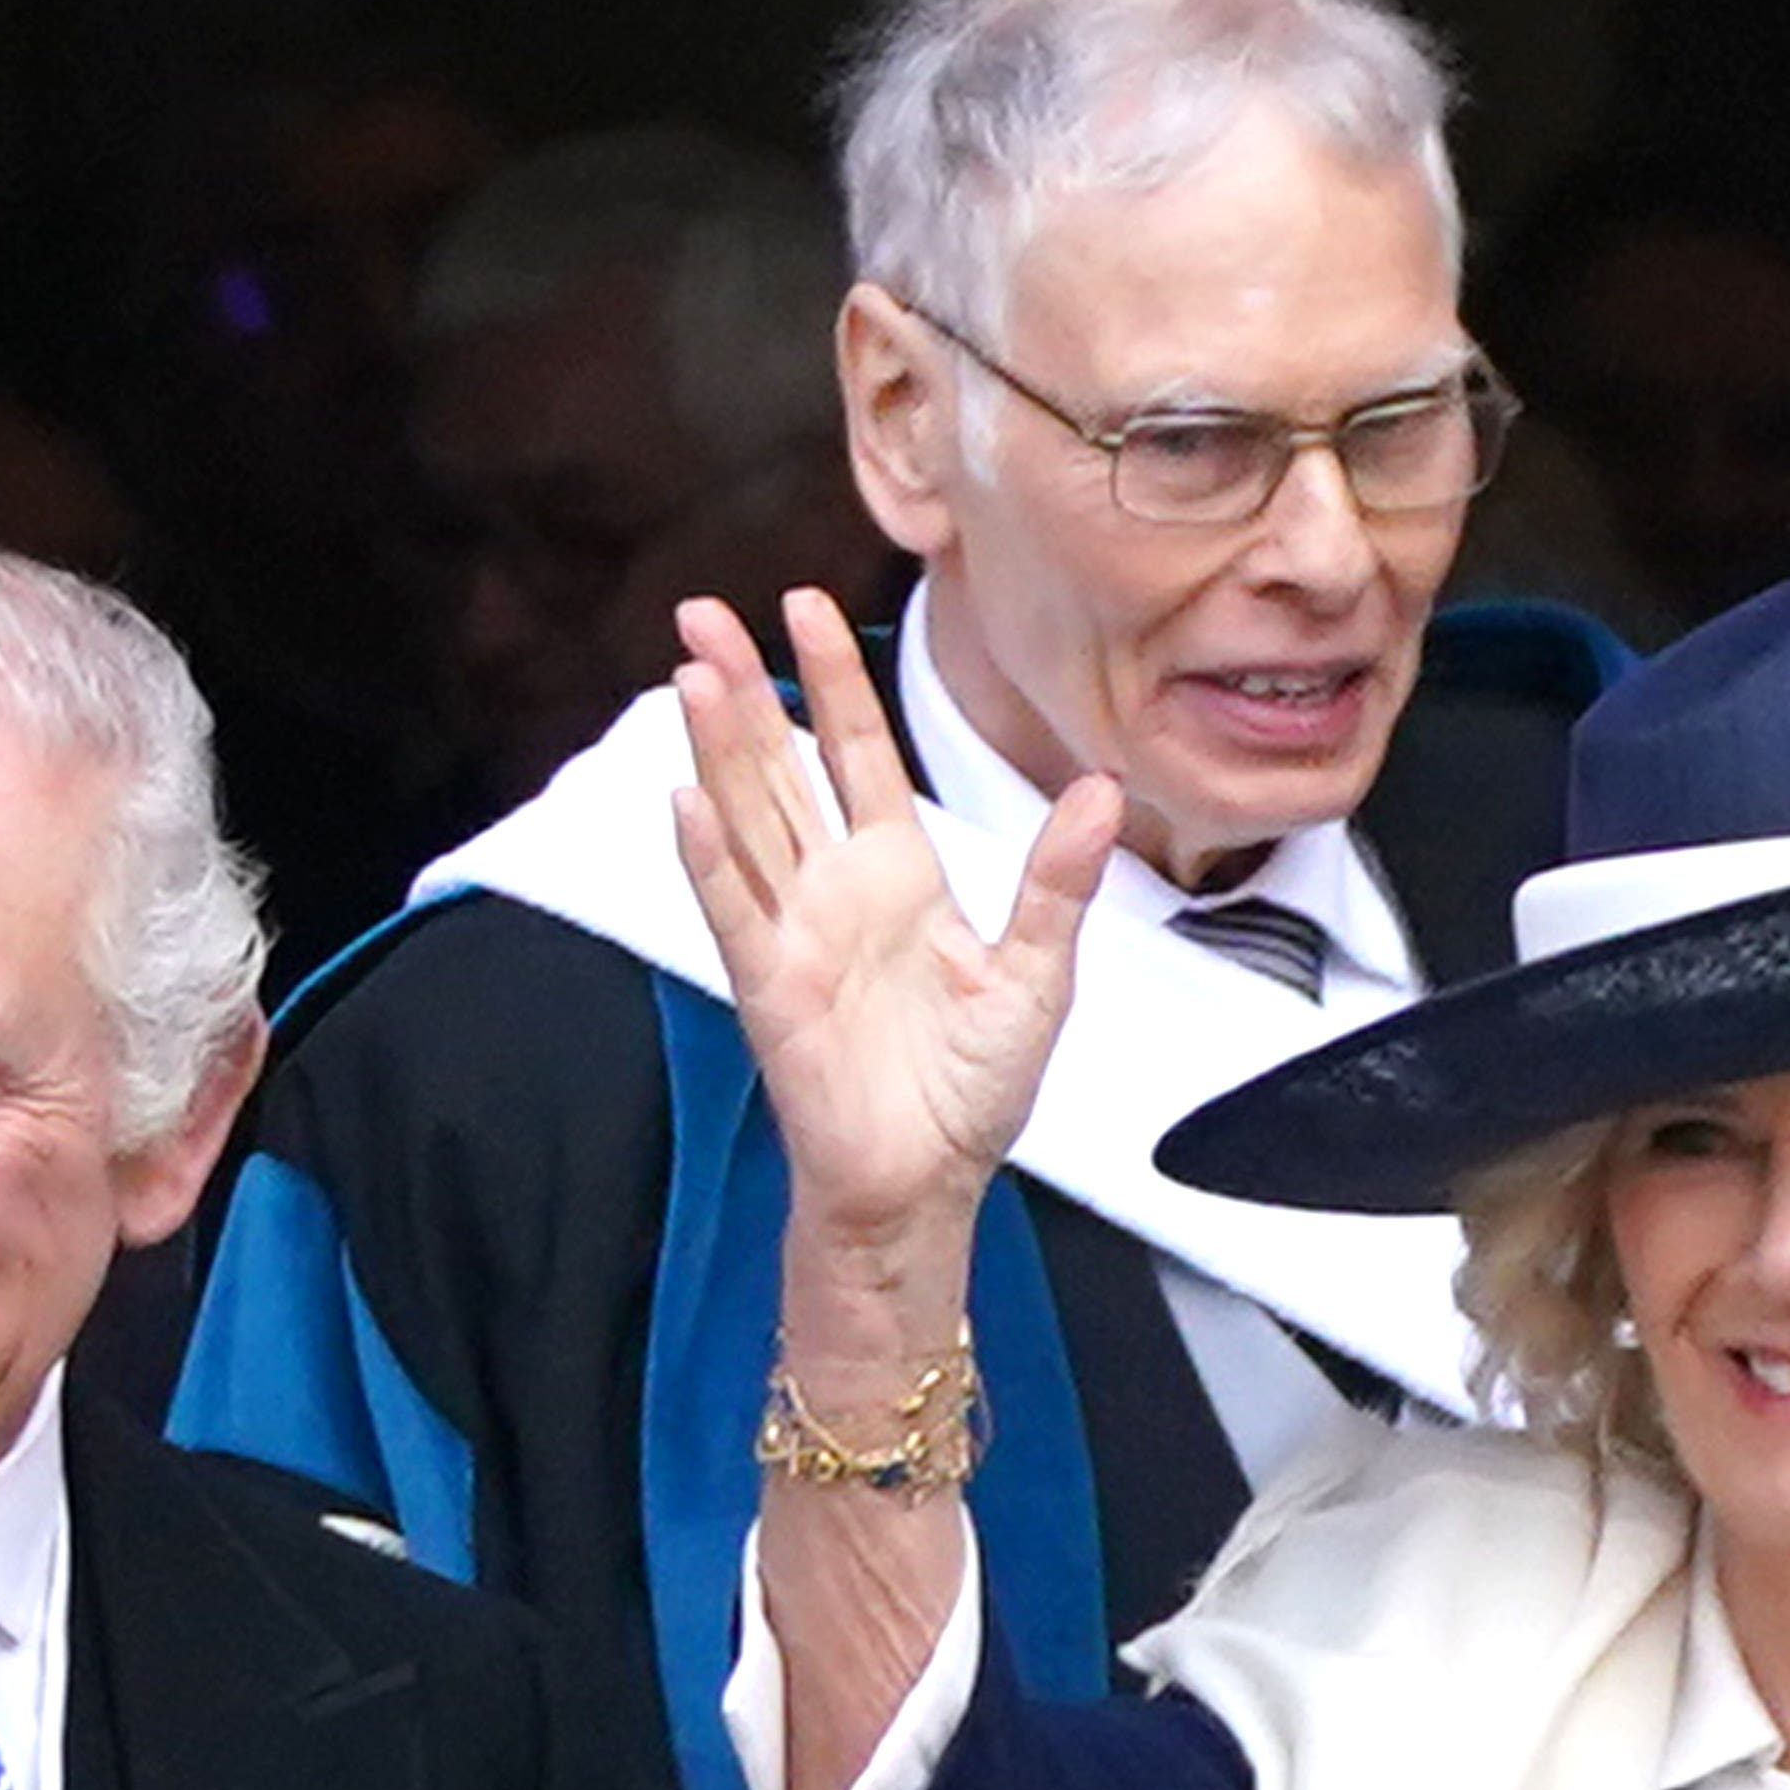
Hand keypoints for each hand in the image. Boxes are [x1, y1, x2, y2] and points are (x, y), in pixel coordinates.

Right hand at [667, 587, 1114, 1291]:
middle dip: (743, 689)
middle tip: (702, 610)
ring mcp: (795, 936)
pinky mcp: (772, 992)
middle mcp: (834, 892)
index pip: (854, 753)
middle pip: (778, 767)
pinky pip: (735, 914)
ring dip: (717, 750)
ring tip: (694, 674)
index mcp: (898, 875)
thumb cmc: (970, 1091)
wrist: (927, 1184)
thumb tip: (1103, 791)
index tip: (802, 605)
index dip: (833, 679)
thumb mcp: (1035, 975)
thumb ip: (1057, 881)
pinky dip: (709, 861)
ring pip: (746, 821)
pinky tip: (686, 802)